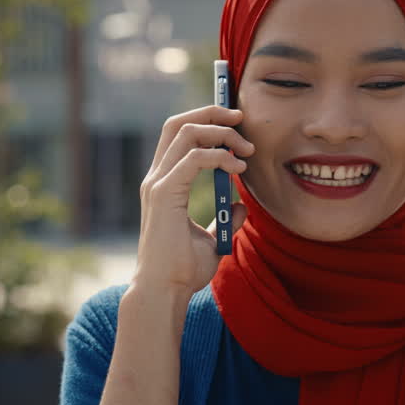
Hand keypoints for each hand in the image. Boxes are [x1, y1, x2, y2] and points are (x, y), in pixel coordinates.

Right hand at [133, 105, 252, 304]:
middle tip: (242, 118)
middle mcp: (157, 177)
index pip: (179, 134)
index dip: (206, 119)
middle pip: (179, 123)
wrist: (166, 291)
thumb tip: (241, 205)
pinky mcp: (164, 194)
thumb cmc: (183, 270)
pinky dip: (219, 157)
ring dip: (222, 134)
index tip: (236, 123)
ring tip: (247, 150)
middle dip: (212, 112)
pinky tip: (238, 169)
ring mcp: (158, 184)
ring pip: (186, 133)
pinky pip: (193, 159)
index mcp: (164, 182)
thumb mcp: (212, 239)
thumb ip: (225, 219)